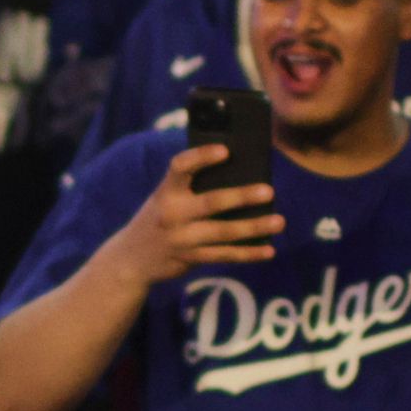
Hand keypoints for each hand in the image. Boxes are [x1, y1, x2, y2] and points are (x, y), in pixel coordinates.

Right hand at [113, 142, 281, 288]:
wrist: (131, 259)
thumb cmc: (159, 217)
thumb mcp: (165, 198)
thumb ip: (191, 187)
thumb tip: (239, 175)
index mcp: (166, 192)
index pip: (180, 167)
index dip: (201, 157)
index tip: (225, 150)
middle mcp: (172, 215)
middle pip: (211, 203)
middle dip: (241, 197)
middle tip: (268, 191)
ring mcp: (181, 239)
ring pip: (223, 233)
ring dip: (253, 227)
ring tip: (279, 221)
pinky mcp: (190, 258)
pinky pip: (224, 256)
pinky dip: (248, 253)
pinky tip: (269, 249)